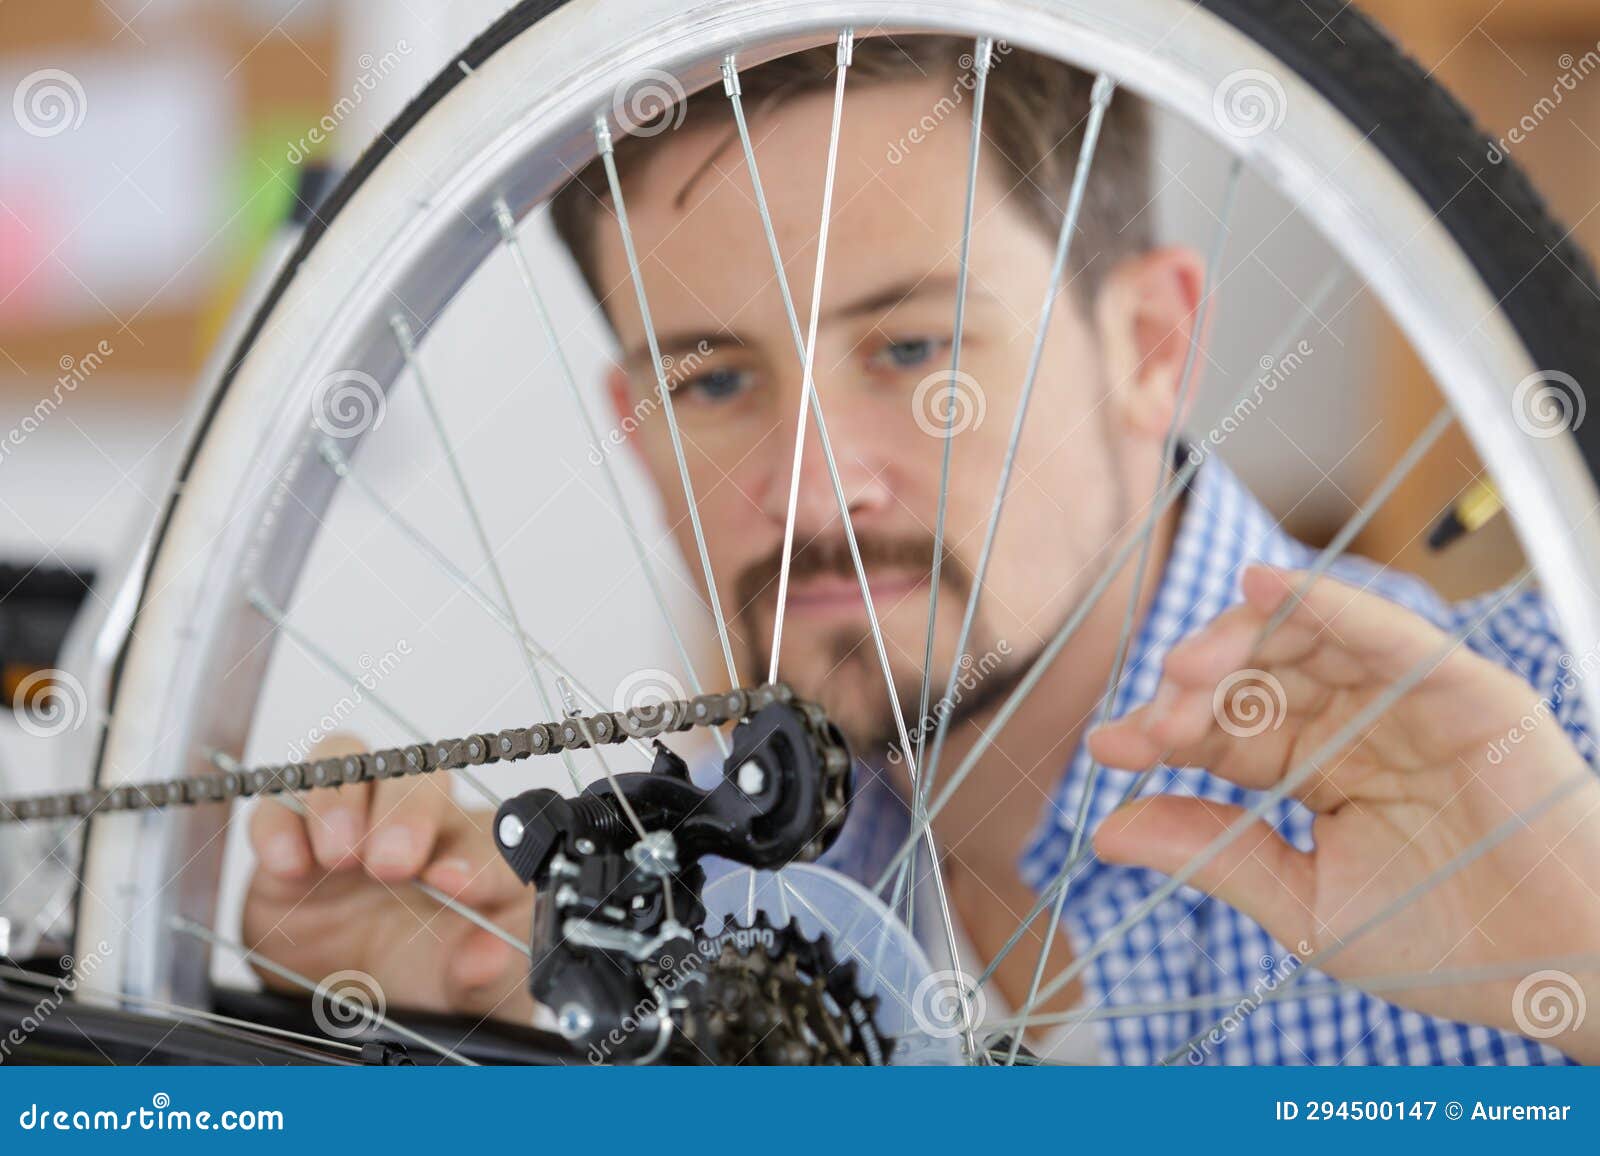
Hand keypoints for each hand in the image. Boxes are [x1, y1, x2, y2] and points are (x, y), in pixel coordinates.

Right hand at [244, 735, 534, 1023]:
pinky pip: (277, 806)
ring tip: (340, 855)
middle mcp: (418, 827)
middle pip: (420, 778)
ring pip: (348, 763)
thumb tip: (486, 958)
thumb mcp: (467, 993)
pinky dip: (279, 825)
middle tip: (391, 864)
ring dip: (341, 801)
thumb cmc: (431, 979)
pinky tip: (290, 865)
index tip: (455, 883)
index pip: (489, 837)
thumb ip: (482, 975)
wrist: (361, 1005)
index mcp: (477, 855)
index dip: (474, 856)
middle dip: (406, 812)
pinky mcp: (291, 843)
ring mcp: (352, 826)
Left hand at [1089, 566, 1599, 1061]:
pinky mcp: (1457, 687)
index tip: (1109, 746)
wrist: (1558, 971)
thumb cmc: (1445, 943)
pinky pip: (1383, 633)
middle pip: (1252, 678)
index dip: (1164, 732)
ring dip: (1238, 644)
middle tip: (1149, 720)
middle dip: (1192, 690)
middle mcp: (1350, 721)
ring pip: (1304, 642)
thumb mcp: (1306, 906)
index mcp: (1313, 768)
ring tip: (1184, 668)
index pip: (1222, 732)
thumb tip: (1105, 831)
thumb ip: (1212, 857)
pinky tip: (1263, 588)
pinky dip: (1325, 604)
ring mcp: (1401, 698)